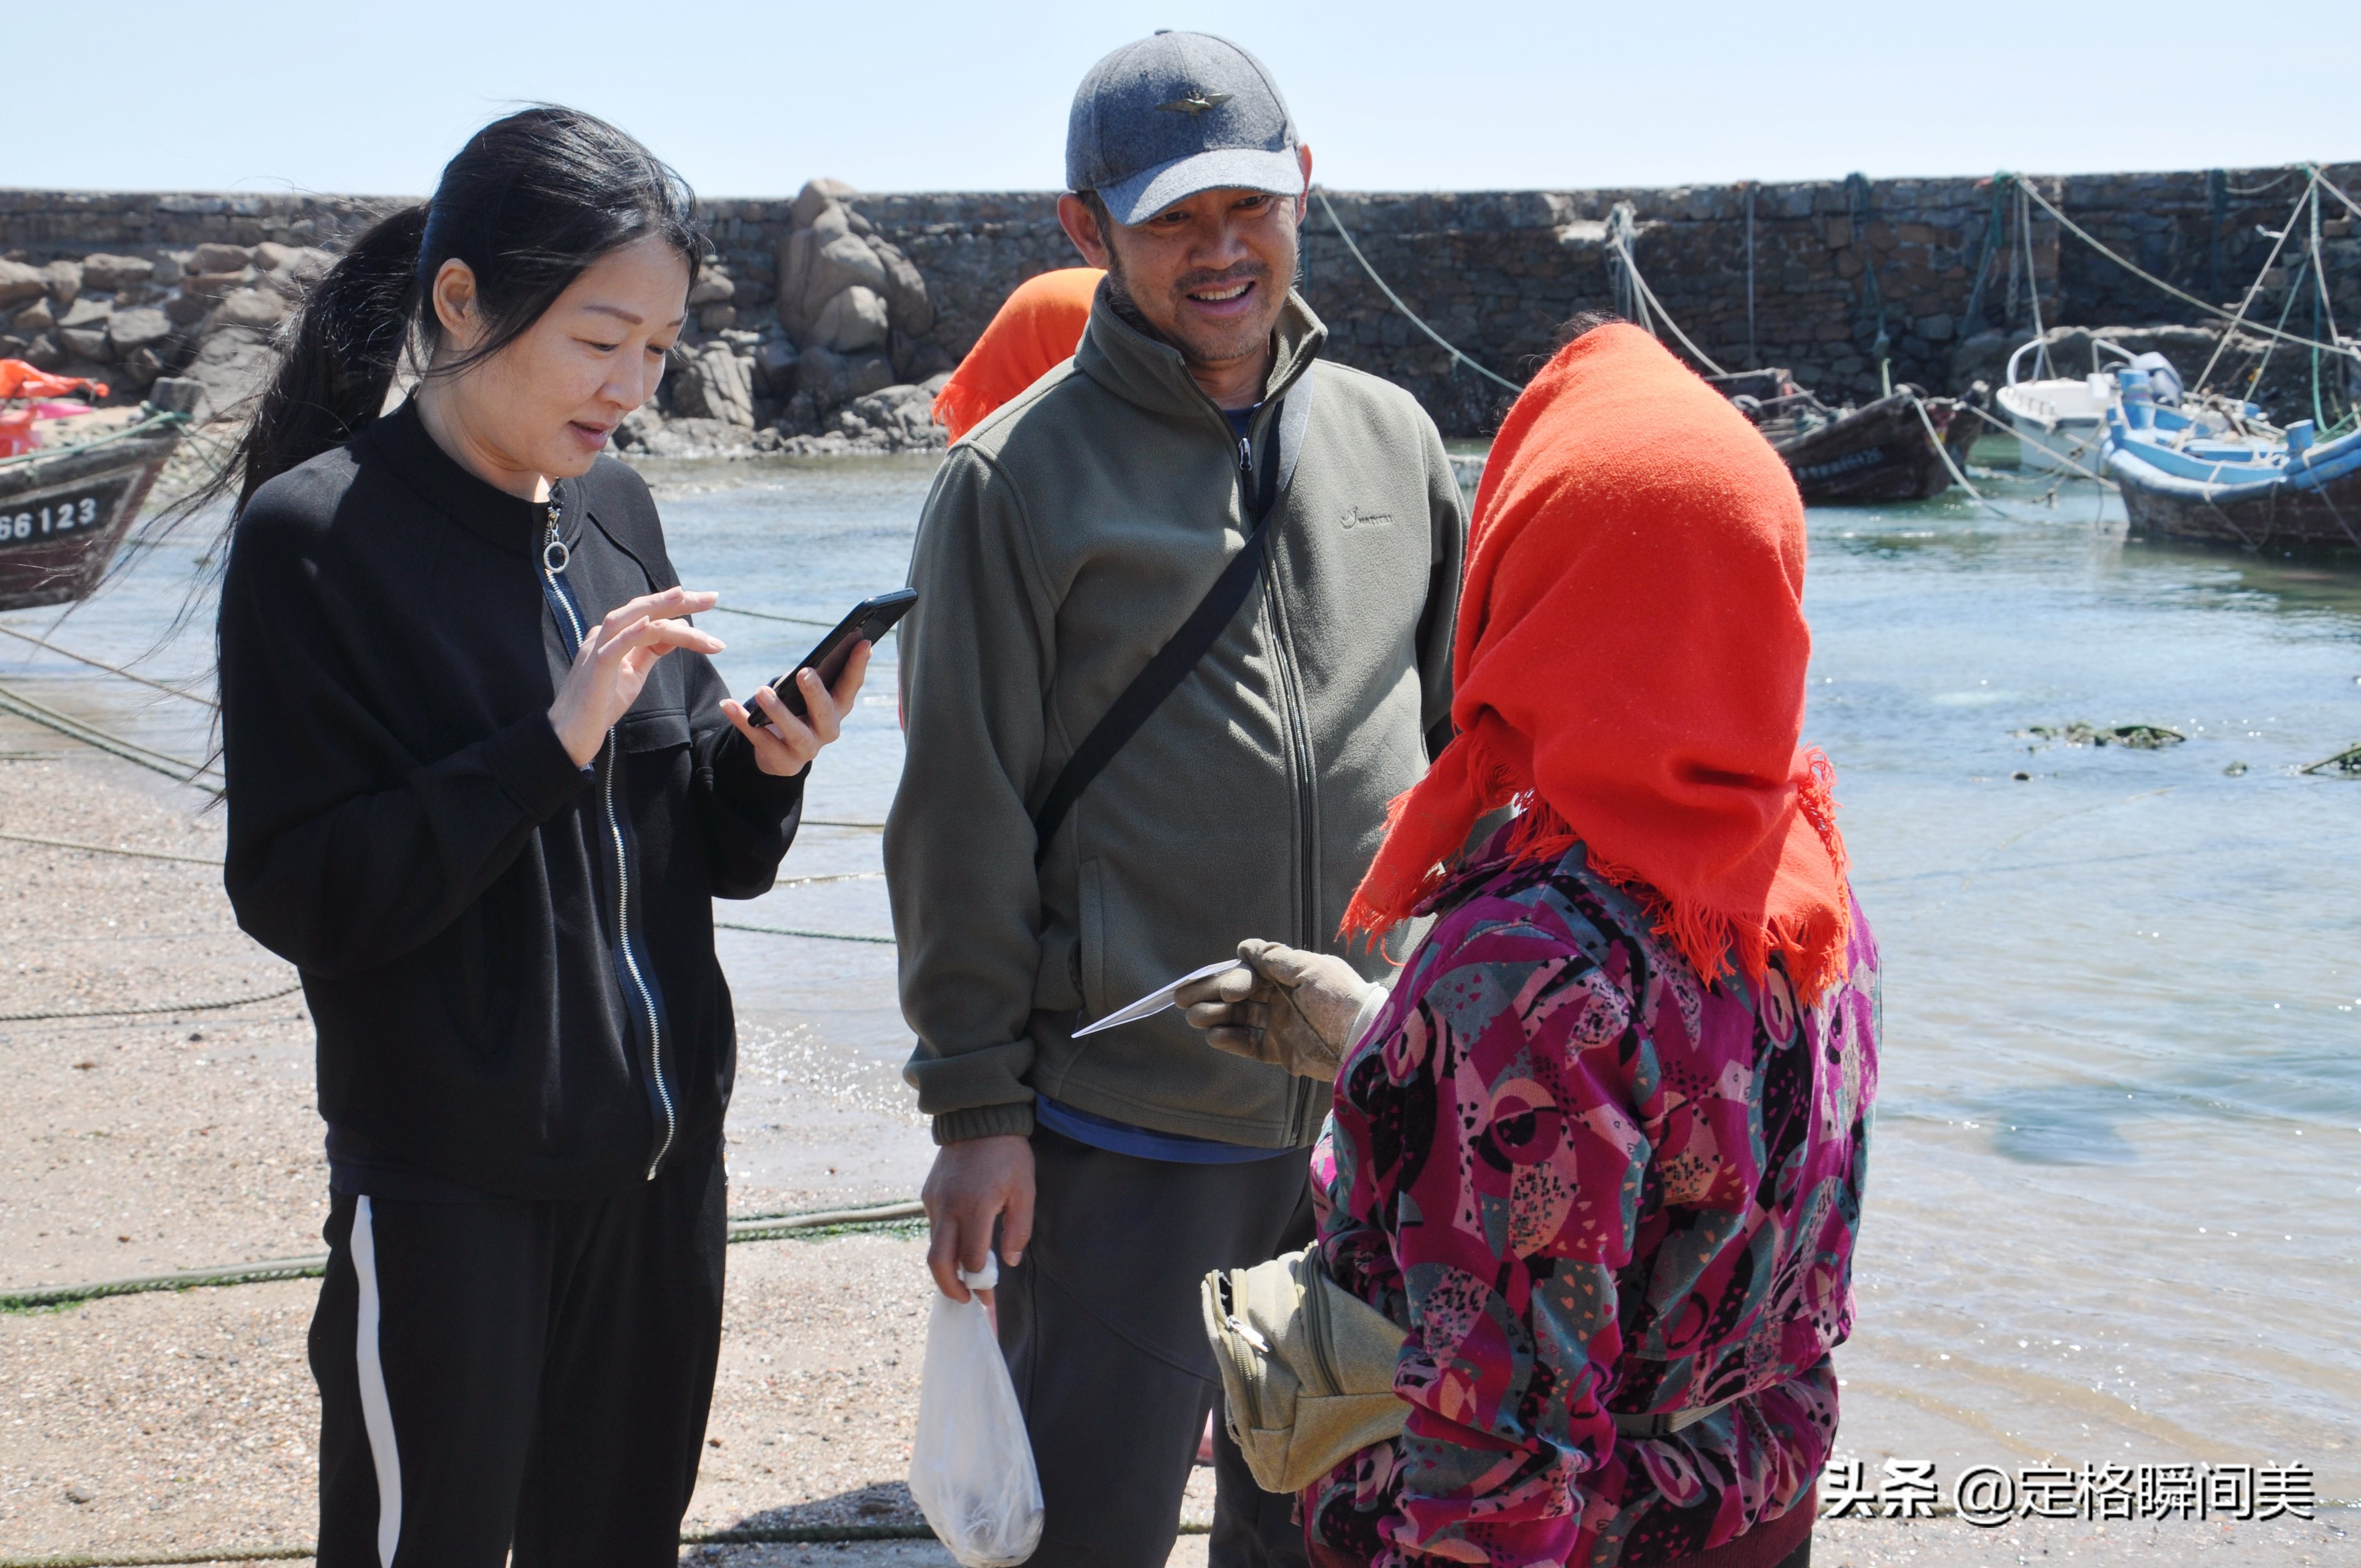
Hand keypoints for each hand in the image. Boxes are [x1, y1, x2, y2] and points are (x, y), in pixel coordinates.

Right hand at [547, 587, 725, 766]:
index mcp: (614, 637)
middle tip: (712, 598)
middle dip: (677, 600)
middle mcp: (605, 637)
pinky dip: (633, 632)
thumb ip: (653, 650)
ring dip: (660, 608)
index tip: (708, 602)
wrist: (570, 734)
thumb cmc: (601, 704)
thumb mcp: (634, 673)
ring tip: (686, 598)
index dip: (678, 606)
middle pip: (642, 609)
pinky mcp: (596, 669)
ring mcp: (597, 650)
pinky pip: (614, 646)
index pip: (649, 613)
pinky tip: (652, 623)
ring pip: (630, 619)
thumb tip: (680, 628)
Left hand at [720, 639, 871, 776]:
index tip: (864, 642)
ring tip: (761, 691)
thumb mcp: (805, 692)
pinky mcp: (784, 762)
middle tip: (805, 672)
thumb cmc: (796, 710)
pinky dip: (743, 722)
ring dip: (779, 711)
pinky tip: (729, 705)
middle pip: (826, 712)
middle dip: (816, 692)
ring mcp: (808, 750)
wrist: (778, 752)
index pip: (851, 686)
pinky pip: (762, 741)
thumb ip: (815, 675)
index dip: (858, 665)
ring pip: (796, 732)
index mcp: (838, 708)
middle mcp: (828, 730)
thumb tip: (822, 654)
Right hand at [921, 1133, 1033, 1302]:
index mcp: (975, 1207)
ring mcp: (934, 1200)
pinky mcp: (928, 1193)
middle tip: (966, 1299)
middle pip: (938, 1262)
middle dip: (950, 1287)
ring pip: (934, 1246)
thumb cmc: (1008, 1154)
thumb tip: (1009, 1261)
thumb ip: (1018, 1228)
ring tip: (965, 1276)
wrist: (978, 1117)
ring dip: (947, 1266)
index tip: (989, 1294)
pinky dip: (944, 1242)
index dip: (980, 1281)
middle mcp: (948, 1207)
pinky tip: (960, 1243)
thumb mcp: (1025, 1189)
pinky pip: (934, 1227)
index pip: (971, 1259)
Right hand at [1176, 938, 1385, 1081]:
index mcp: (1291, 975)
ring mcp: (1280, 1025)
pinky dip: (1230, 1040)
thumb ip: (1274, 959)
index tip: (1221, 983)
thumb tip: (1243, 946)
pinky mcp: (1281, 1052)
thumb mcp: (1310, 969)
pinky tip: (1213, 1035)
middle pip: (1239, 994)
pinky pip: (1249, 1045)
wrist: (1364, 1041)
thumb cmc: (1339, 998)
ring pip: (1239, 1018)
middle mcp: (1283, 998)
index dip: (1233, 975)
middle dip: (1211, 994)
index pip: (1252, 971)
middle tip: (1180, 998)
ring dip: (1215, 1016)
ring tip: (1194, 1016)